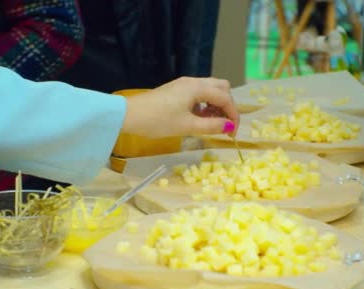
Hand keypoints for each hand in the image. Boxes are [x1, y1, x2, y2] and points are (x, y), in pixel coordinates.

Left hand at [121, 77, 239, 137]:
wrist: (130, 115)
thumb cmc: (158, 121)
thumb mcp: (187, 126)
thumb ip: (211, 126)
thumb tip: (229, 127)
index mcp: (198, 88)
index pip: (225, 97)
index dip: (233, 115)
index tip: (233, 132)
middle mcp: (193, 82)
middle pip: (221, 87)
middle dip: (227, 105)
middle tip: (224, 124)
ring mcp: (184, 84)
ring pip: (210, 90)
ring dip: (216, 105)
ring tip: (211, 123)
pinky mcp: (177, 90)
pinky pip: (199, 93)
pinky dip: (205, 104)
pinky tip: (199, 118)